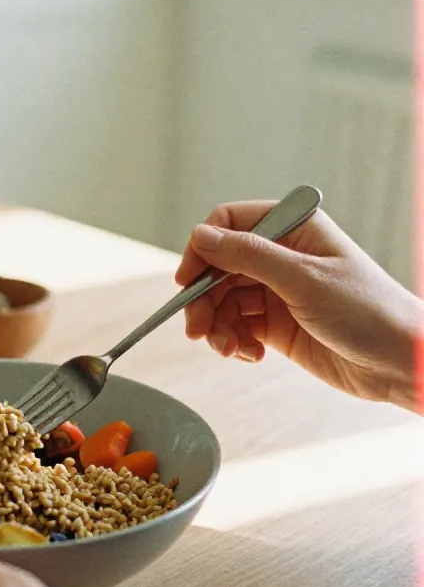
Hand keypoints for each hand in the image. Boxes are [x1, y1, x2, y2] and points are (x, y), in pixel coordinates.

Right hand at [175, 201, 419, 410]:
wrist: (399, 362)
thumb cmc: (367, 311)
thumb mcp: (303, 279)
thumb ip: (248, 255)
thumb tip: (201, 236)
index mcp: (293, 227)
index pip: (229, 224)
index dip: (202, 250)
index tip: (187, 282)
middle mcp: (282, 255)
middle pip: (219, 267)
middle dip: (204, 299)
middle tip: (198, 331)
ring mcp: (278, 290)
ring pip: (224, 300)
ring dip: (217, 326)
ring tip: (228, 349)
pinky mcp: (278, 324)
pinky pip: (238, 326)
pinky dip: (233, 342)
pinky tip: (249, 356)